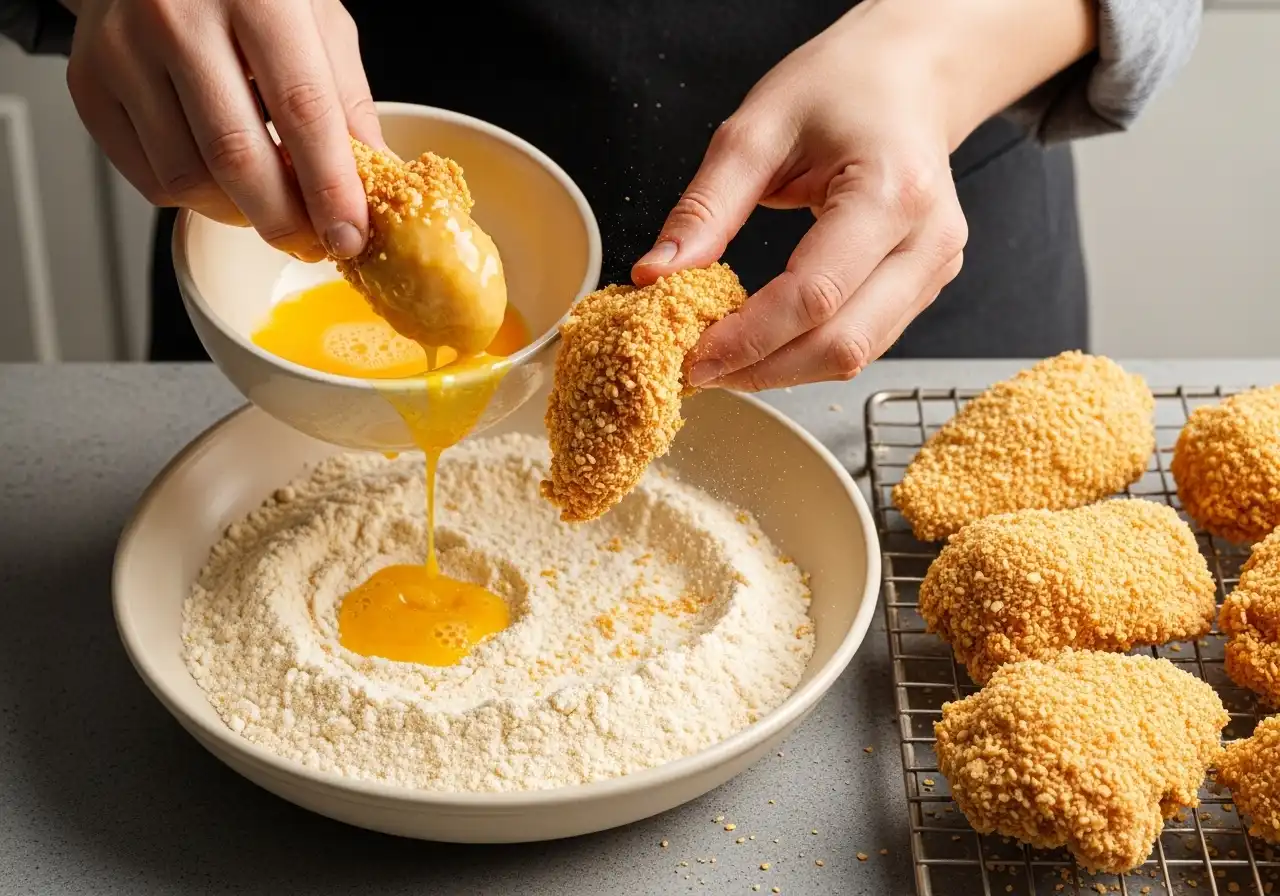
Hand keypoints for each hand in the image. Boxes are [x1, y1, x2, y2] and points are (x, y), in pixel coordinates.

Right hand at [65, 0, 381, 260]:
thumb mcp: (316, 18)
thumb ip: (345, 97)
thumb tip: (374, 178)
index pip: (302, 111)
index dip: (330, 188)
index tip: (349, 237)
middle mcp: (177, 18)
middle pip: (236, 157)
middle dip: (283, 221)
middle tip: (312, 244)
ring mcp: (123, 50)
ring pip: (188, 178)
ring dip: (239, 214)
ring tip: (270, 206)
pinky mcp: (89, 83)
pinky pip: (150, 179)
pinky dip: (195, 199)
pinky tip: (222, 182)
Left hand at [633, 0, 1096, 390]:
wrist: (907, 76)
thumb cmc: (841, 87)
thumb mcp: (755, 130)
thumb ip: (705, 207)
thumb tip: (658, 272)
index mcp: (891, 191)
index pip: (815, 295)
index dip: (749, 338)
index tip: (694, 355)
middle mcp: (927, 239)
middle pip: (844, 343)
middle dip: (764, 369)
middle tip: (702, 370)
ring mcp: (935, 267)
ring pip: (858, 354)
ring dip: (785, 370)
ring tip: (725, 358)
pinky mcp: (926, 284)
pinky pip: (866, 340)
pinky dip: (809, 353)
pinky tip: (765, 342)